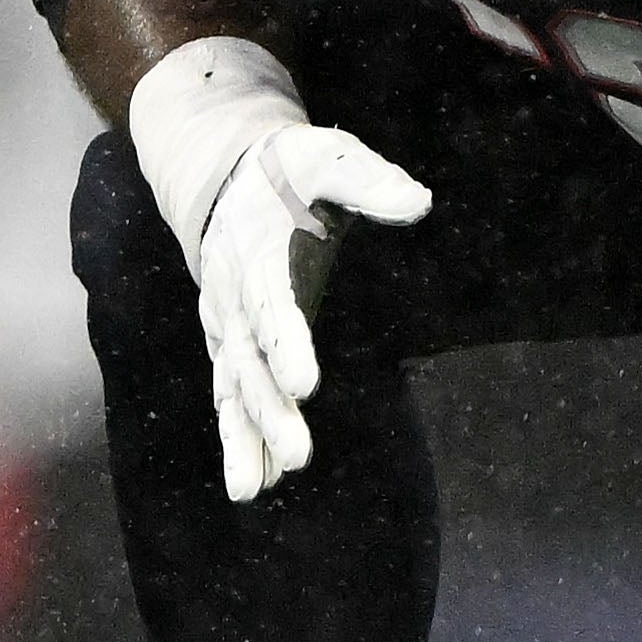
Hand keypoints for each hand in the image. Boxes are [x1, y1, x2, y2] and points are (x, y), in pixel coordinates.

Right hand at [118, 34, 429, 502]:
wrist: (222, 178)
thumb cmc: (285, 169)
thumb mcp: (323, 155)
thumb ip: (367, 179)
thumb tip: (419, 201)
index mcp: (252, 249)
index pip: (268, 301)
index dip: (284, 342)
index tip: (304, 382)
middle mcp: (230, 295)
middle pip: (248, 360)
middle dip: (269, 408)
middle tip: (298, 452)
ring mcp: (226, 325)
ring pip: (231, 388)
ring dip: (245, 436)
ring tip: (257, 486)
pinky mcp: (231, 344)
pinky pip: (228, 396)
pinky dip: (237, 438)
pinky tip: (254, 483)